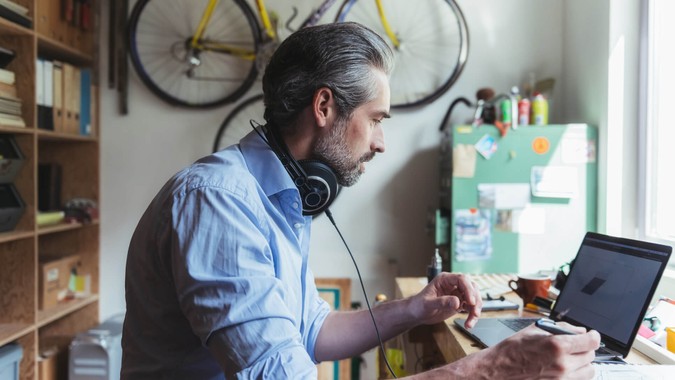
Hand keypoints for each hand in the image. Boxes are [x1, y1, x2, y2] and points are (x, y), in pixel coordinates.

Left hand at [409, 272, 481, 327]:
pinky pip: (471, 307)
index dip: (468, 289)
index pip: (461, 279)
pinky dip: (472, 315)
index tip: (470, 302)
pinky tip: (469, 323)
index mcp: (444, 279)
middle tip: (474, 313)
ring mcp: (457, 293)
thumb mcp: (428, 304)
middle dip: (475, 301)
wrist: (417, 313)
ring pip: (474, 298)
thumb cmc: (418, 305)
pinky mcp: (460, 302)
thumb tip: (457, 302)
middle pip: (472, 287)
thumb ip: (442, 302)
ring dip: (475, 310)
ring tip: (471, 322)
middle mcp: (453, 284)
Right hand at [471, 323, 600, 378]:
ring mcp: (561, 379)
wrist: (498, 370)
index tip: (592, 335)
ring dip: (583, 363)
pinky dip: (576, 374)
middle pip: (591, 356)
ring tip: (572, 358)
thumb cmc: (512, 350)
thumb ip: (561, 329)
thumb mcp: (534, 330)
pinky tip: (566, 368)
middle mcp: (562, 364)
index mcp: (557, 346)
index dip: (593, 336)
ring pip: (589, 371)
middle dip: (585, 348)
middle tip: (575, 345)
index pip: (591, 342)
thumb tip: (579, 331)